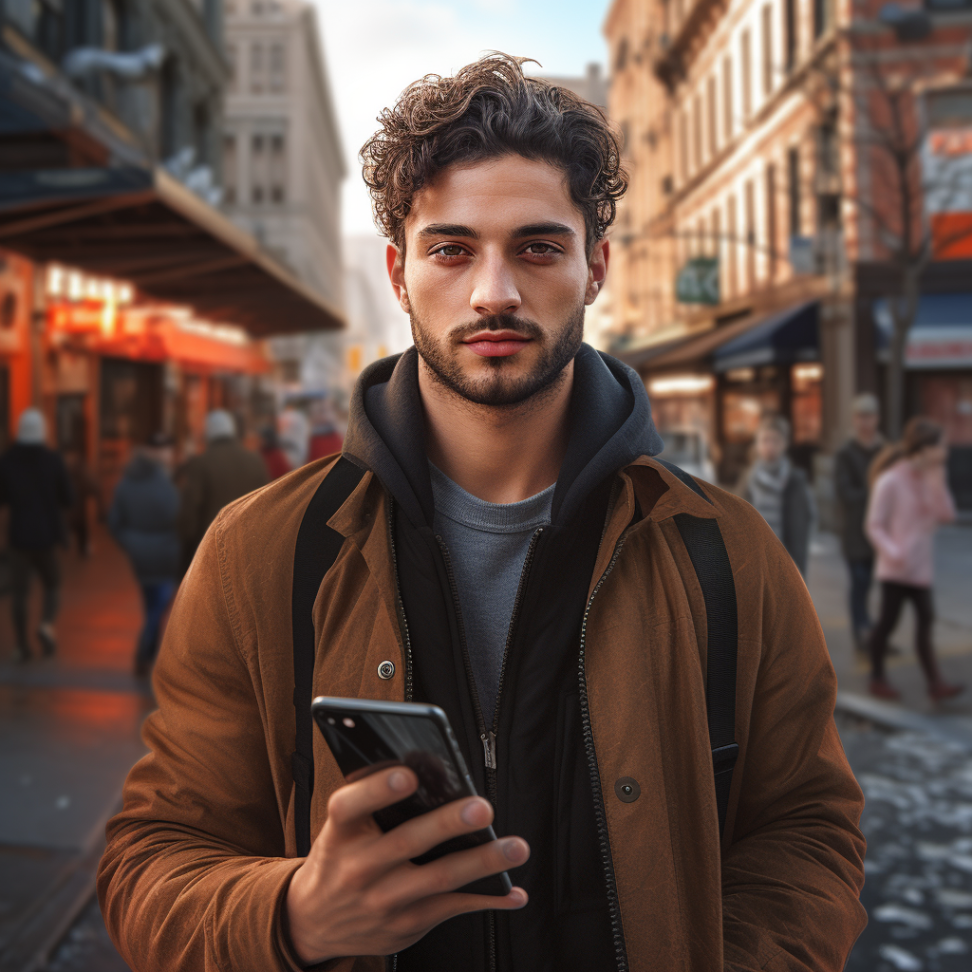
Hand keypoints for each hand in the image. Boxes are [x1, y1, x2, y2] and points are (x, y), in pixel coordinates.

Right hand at [285, 766, 528, 964]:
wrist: (314, 922)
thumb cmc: (339, 856)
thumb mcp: (341, 827)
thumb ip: (372, 800)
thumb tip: (428, 767)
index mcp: (340, 833)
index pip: (350, 806)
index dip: (378, 790)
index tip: (408, 775)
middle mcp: (359, 868)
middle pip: (407, 842)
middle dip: (448, 824)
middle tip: (482, 807)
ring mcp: (383, 901)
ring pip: (439, 879)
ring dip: (482, 863)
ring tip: (516, 847)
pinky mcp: (405, 925)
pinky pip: (452, 909)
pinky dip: (487, 900)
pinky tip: (513, 892)